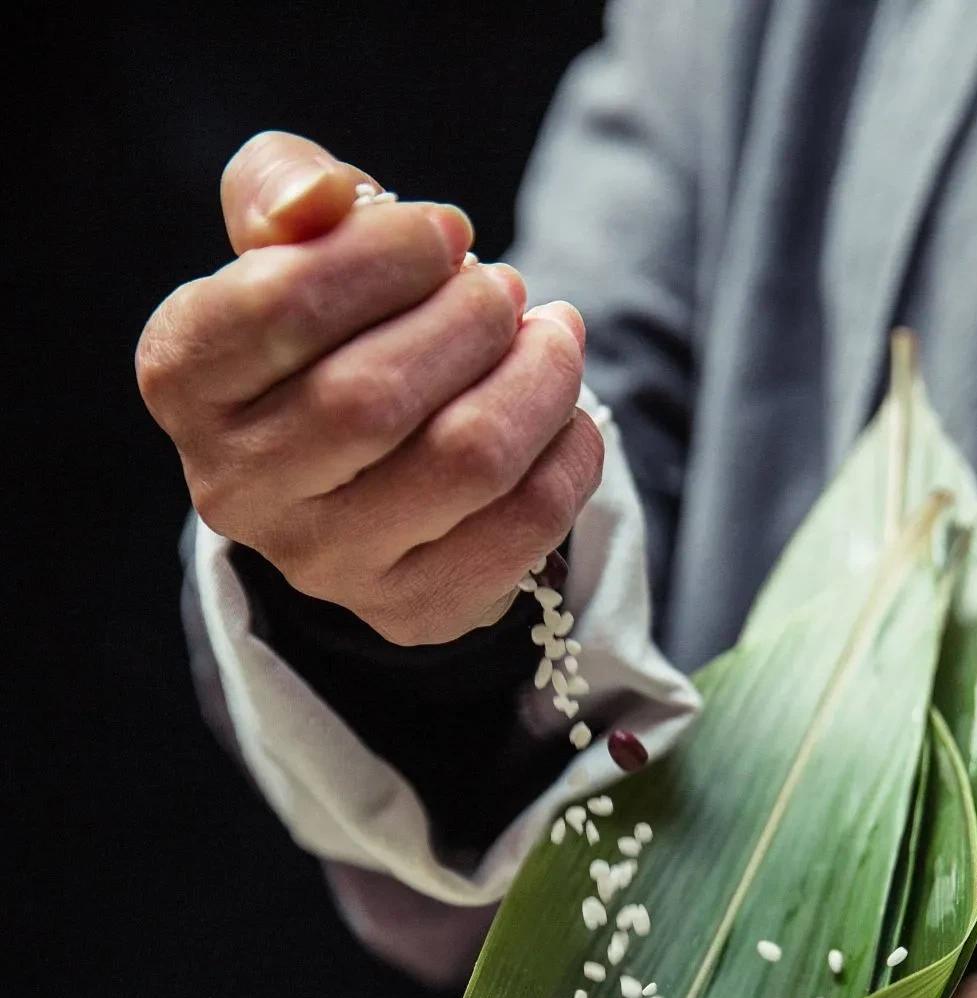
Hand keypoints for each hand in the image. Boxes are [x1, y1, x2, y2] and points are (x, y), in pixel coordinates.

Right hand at [137, 130, 601, 644]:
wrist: (364, 474)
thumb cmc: (330, 333)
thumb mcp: (291, 244)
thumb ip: (287, 189)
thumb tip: (324, 201)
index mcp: (185, 379)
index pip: (280, 307)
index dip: (386, 255)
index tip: (448, 233)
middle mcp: (237, 486)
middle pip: (375, 396)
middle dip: (470, 321)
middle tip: (505, 291)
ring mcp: (325, 563)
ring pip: (466, 459)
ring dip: (538, 379)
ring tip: (553, 338)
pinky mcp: (412, 607)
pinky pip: (526, 521)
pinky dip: (570, 451)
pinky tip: (564, 415)